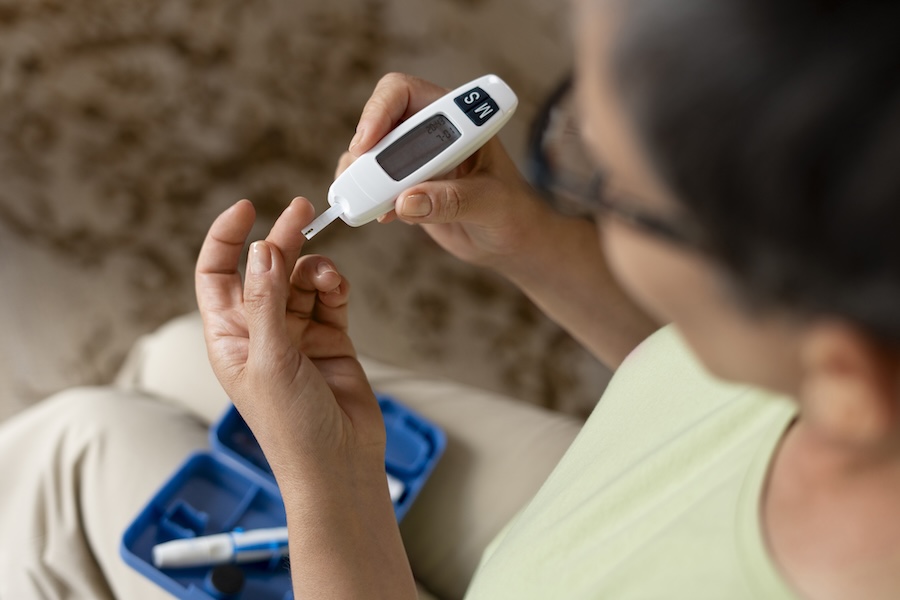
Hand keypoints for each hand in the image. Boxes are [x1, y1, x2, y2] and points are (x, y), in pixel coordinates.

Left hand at [195, 197, 385, 481]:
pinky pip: (331, 298)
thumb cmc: (291, 427)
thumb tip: (261, 250)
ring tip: (328, 277)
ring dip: (315, 270)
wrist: (338, 463)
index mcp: (230, 337)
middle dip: (282, 240)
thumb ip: (266, 303)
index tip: (247, 209)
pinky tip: (339, 287)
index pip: (217, 274)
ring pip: (302, 280)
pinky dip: (335, 286)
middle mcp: (261, 332)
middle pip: (266, 269)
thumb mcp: (270, 360)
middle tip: (302, 210)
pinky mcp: (331, 339)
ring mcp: (297, 335)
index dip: (226, 239)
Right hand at [340, 73, 553, 273]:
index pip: (403, 93)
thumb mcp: (490, 202)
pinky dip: (365, 199)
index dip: (379, 111)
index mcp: (455, 116)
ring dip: (359, 177)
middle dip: (365, 151)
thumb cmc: (512, 210)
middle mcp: (428, 132)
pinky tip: (382, 216)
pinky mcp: (403, 187)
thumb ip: (452, 200)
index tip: (367, 143)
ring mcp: (413, 160)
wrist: (510, 239)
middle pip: (377, 123)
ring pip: (367, 155)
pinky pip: (370, 185)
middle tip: (363, 182)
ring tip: (369, 205)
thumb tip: (406, 201)